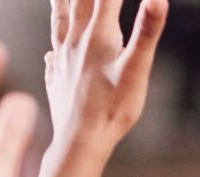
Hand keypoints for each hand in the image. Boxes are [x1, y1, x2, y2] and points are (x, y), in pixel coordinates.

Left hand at [46, 0, 168, 151]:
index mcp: (99, 33)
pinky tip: (53, 50)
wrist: (80, 140)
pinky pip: (53, 50)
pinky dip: (55, 41)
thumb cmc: (112, 109)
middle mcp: (77, 38)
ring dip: (63, 1)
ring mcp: (62, 55)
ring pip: (60, 16)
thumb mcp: (137, 70)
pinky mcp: (56, 74)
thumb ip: (147, 31)